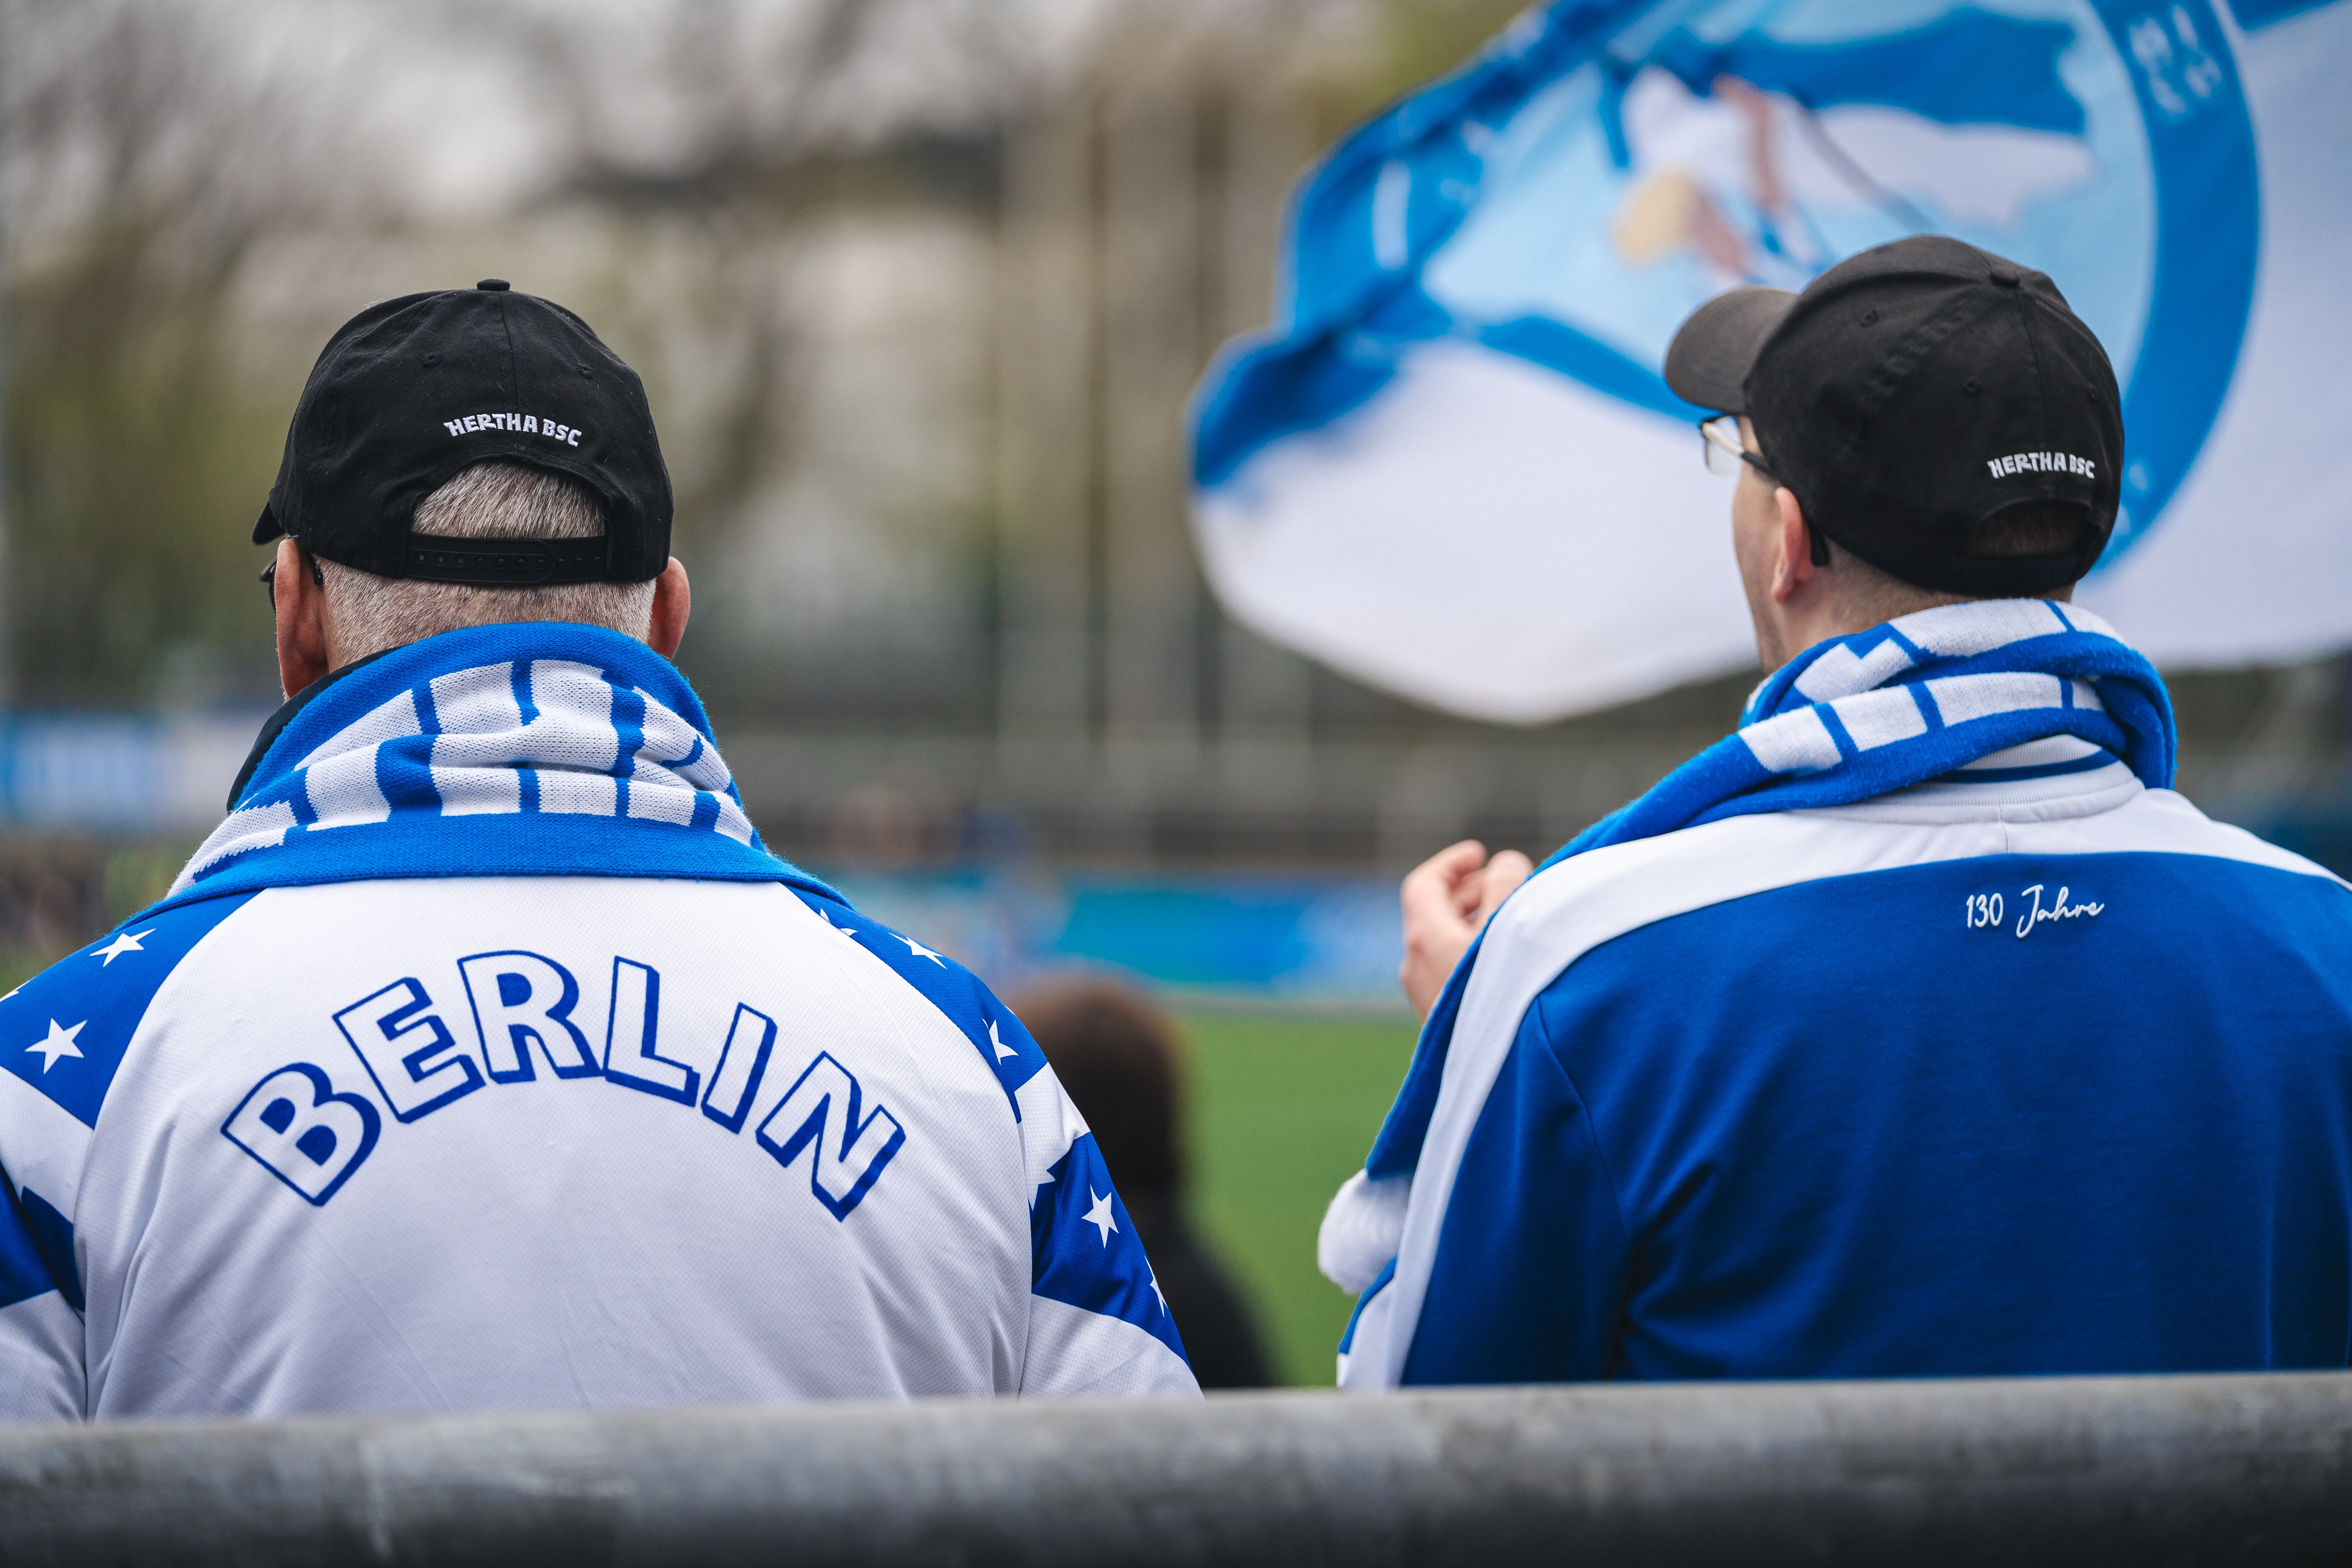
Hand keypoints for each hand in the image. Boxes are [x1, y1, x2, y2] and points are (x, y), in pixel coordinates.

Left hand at [1398, 840, 1532, 1020]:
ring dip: (1475, 921)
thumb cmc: (1509, 993)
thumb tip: (1504, 863)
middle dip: (1470, 891)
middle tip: (1507, 881)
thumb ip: (1507, 887)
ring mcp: (1425, 995)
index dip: (1452, 864)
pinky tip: (1508, 958)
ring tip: (1515, 917)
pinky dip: (1473, 951)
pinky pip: (1450, 971)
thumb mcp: (1512, 926)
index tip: (1481, 853)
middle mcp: (1415, 966)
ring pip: (1443, 944)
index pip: (1423, 885)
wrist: (1502, 1071)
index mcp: (1424, 937)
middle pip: (1433, 913)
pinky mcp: (1440, 1021)